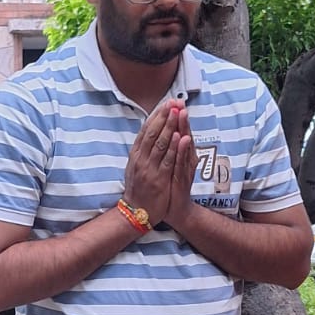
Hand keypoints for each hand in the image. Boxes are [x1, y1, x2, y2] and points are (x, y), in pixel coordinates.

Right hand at [123, 100, 191, 226]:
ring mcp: (148, 168)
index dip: (156, 115)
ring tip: (177, 112)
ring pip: (160, 143)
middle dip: (164, 116)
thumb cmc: (139, 189)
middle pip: (153, 132)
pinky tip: (179, 136)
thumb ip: (143, 150)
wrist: (137, 212)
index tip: (166, 103)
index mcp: (136, 154)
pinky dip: (173, 148)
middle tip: (173, 102)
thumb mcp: (136, 166)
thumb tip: (149, 133)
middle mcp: (141, 158)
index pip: (146, 129)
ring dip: (169, 126)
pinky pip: (167, 160)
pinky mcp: (158, 179)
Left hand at [163, 105, 199, 233]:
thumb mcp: (169, 164)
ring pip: (185, 146)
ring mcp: (185, 169)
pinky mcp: (183, 179)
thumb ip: (169, 148)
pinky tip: (182, 140)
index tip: (173, 101)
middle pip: (183, 134)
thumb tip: (166, 132)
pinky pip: (182, 163)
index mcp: (180, 154)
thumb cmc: (171, 186)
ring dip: (183, 129)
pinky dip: (182, 151)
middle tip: (179, 102)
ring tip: (182, 114)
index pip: (179, 131)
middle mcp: (185, 159)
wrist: (175, 209)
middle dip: (180, 118)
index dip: (176, 117)